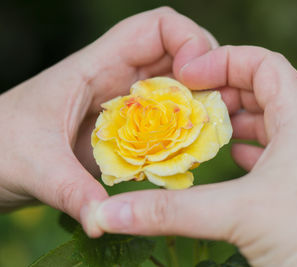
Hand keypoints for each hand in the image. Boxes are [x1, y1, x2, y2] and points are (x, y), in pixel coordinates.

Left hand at [0, 7, 215, 236]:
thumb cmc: (0, 149)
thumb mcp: (36, 166)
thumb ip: (72, 192)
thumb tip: (103, 222)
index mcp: (96, 66)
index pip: (156, 27)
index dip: (188, 39)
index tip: (199, 75)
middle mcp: (116, 79)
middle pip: (177, 56)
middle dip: (207, 75)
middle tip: (220, 109)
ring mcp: (125, 104)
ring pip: (178, 88)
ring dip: (200, 104)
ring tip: (213, 131)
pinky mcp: (127, 127)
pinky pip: (168, 118)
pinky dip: (186, 129)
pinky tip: (192, 152)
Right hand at [94, 46, 296, 265]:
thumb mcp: (240, 216)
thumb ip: (171, 212)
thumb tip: (110, 213)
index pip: (266, 66)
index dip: (227, 61)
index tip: (192, 76)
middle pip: (269, 91)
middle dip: (229, 90)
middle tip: (196, 102)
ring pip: (274, 123)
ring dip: (241, 120)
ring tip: (211, 126)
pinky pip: (278, 154)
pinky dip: (253, 149)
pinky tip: (238, 159)